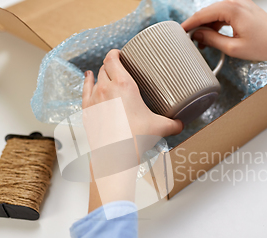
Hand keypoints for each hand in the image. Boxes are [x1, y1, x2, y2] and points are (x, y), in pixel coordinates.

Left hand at [82, 49, 182, 211]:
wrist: (115, 156)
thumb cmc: (136, 140)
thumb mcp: (160, 128)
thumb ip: (174, 124)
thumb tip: (182, 123)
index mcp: (123, 85)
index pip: (113, 58)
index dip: (116, 53)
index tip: (121, 53)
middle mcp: (106, 88)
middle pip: (105, 68)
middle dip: (112, 65)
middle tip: (120, 67)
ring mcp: (94, 99)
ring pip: (95, 78)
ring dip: (101, 74)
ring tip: (105, 72)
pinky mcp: (87, 111)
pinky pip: (85, 90)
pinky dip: (87, 82)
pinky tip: (88, 78)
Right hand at [181, 0, 266, 72]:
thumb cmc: (265, 46)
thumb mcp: (233, 48)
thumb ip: (212, 40)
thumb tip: (197, 35)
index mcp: (233, 9)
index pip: (203, 13)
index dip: (190, 23)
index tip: (180, 30)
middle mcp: (237, 2)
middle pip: (209, 11)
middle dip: (198, 25)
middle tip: (189, 39)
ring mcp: (242, 4)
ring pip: (216, 12)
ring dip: (208, 25)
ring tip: (202, 42)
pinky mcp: (246, 9)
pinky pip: (226, 13)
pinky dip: (218, 24)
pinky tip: (214, 36)